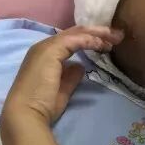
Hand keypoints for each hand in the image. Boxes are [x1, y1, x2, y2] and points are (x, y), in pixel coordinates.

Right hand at [2, 25, 123, 125]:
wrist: (27, 113)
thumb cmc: (44, 104)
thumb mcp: (63, 88)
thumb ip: (71, 76)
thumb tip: (81, 66)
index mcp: (46, 54)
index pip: (71, 40)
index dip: (91, 39)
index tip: (109, 44)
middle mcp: (44, 46)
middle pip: (75, 32)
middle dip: (99, 32)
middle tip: (118, 36)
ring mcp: (46, 47)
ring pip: (76, 33)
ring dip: (98, 34)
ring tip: (116, 38)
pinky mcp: (50, 51)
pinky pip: (74, 40)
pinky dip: (90, 40)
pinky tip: (102, 44)